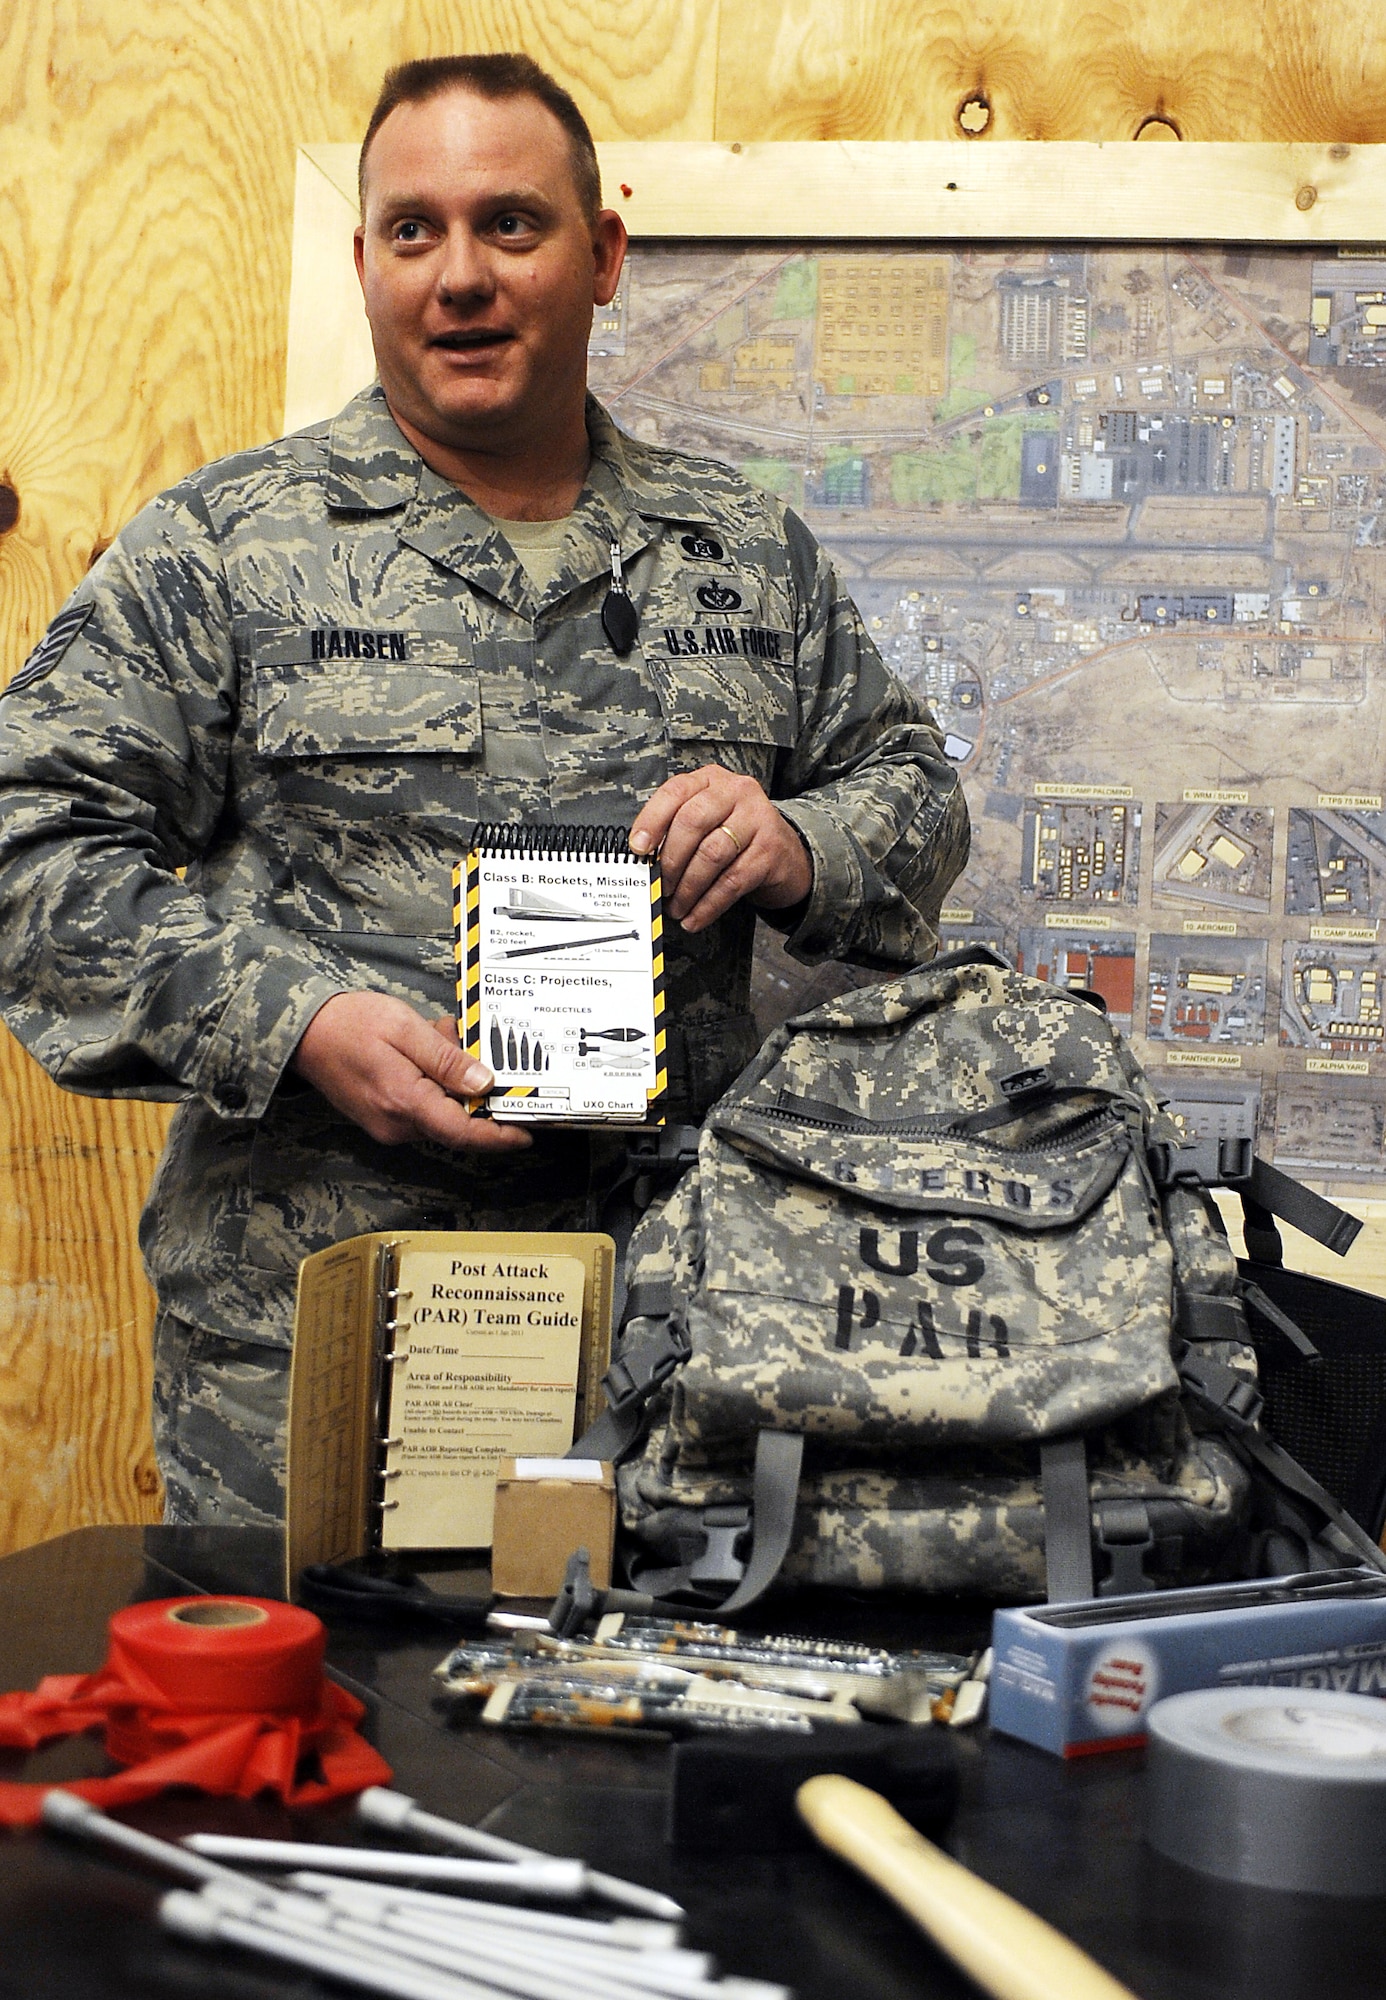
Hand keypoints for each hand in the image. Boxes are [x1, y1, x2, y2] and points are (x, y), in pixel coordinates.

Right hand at [291, 993, 530, 1150]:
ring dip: (451, 1079)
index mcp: (404, 1103)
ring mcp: (388, 1126)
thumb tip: (484, 1083)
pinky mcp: (384, 1119)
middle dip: (472, 1087)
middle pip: (456, 1121)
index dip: (499, 1136)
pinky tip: (425, 1046)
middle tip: (463, 1039)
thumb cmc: (350, 1024)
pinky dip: (434, 1081)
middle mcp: (397, 1125)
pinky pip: (423, 1107)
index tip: (528, 1133)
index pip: (463, 1132)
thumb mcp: (405, 1029)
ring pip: (441, 1112)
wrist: (302, 1032)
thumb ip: (446, 1060)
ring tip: (438, 1033)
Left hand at [630, 765, 811, 931]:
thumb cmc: (736, 836)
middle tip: (661, 886)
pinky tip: (696, 917)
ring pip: (712, 854)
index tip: (638, 848)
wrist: (787, 853)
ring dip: (688, 888)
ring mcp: (757, 819)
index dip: (652, 820)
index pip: (675, 792)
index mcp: (711, 780)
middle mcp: (736, 792)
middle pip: (693, 821)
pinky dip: (708, 905)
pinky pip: (732, 882)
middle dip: (671, 860)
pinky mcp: (770, 850)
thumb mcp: (708, 820)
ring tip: (677, 907)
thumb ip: (677, 829)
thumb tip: (645, 859)